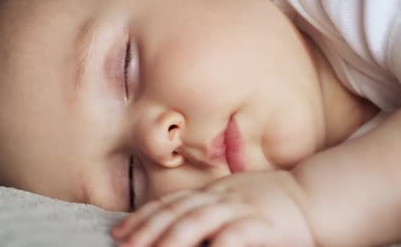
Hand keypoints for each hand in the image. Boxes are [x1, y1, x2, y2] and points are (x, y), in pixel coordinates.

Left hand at [111, 170, 315, 246]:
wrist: (314, 197)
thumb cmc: (270, 203)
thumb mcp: (233, 200)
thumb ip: (207, 209)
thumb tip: (177, 225)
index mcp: (211, 192)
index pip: (169, 203)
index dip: (143, 217)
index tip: (120, 231)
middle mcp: (220, 197)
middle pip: (176, 211)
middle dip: (147, 228)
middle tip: (124, 244)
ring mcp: (240, 207)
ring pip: (199, 219)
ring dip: (172, 236)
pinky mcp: (262, 223)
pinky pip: (236, 234)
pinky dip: (219, 244)